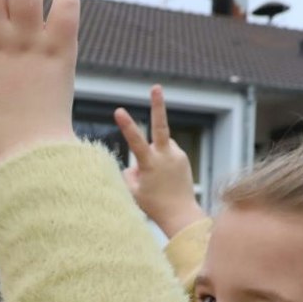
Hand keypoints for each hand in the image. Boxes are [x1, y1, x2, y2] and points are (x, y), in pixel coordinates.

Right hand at [115, 86, 205, 237]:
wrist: (181, 214)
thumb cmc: (153, 205)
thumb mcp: (132, 191)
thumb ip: (129, 172)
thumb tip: (134, 162)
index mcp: (150, 164)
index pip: (135, 141)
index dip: (126, 125)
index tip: (119, 110)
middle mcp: (166, 156)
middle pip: (160, 126)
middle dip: (157, 105)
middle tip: (156, 87)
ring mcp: (177, 155)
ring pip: (159, 146)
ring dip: (153, 156)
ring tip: (157, 179)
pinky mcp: (183, 157)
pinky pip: (167, 153)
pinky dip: (162, 161)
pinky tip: (165, 178)